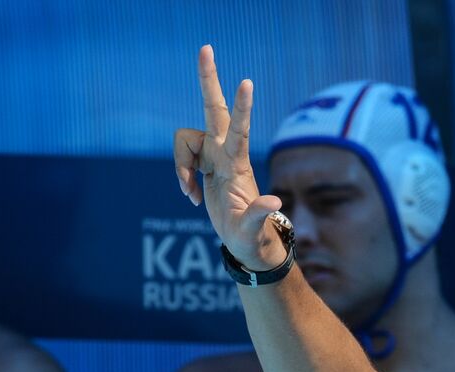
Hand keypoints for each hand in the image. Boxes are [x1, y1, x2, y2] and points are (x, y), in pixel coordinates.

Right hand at [173, 45, 285, 269]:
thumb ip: (260, 215)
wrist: (245, 241)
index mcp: (237, 164)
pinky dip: (180, 176)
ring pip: (184, 141)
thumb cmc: (251, 237)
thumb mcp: (253, 229)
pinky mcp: (204, 164)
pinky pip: (181, 158)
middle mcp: (225, 153)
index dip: (241, 108)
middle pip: (213, 108)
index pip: (239, 129)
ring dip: (179, 167)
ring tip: (191, 195)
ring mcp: (214, 156)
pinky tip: (192, 198)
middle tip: (205, 48)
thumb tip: (276, 203)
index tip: (247, 82)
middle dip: (208, 80)